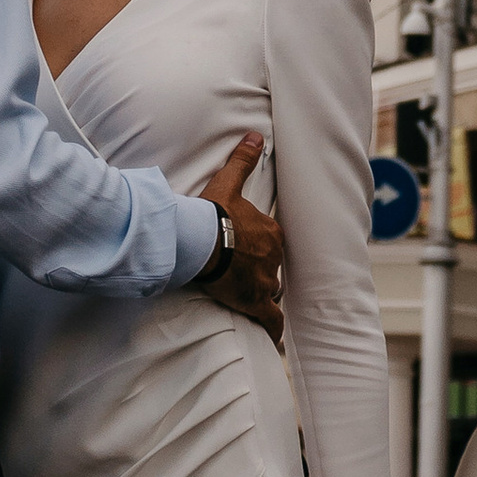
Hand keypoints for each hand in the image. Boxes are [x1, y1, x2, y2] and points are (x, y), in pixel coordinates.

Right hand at [194, 130, 284, 347]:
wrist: (200, 240)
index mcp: (270, 232)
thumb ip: (242, 160)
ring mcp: (266, 280)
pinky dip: (274, 330)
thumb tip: (255, 135)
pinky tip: (276, 340)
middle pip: (272, 268)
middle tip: (244, 274)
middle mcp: (274, 257)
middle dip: (262, 271)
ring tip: (252, 300)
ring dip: (263, 294)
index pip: (272, 242)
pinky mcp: (255, 302)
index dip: (260, 247)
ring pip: (271, 290)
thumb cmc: (212, 213)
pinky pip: (272, 320)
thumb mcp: (227, 184)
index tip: (247, 250)